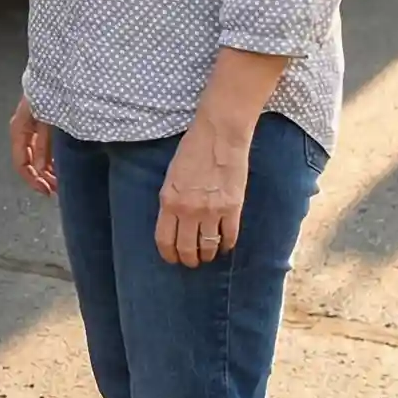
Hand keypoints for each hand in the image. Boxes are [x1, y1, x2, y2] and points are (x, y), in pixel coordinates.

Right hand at [10, 96, 54, 196]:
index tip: (47, 191)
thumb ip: (44, 144)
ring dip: (48, 171)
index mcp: (20, 128)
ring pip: (38, 156)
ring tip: (62, 181)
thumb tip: (42, 168)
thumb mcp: (47, 119)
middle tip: (57, 190)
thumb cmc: (51, 89)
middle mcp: (24, 129)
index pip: (21, 162)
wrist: (58, 67)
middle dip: (43, 178)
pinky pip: (45, 146)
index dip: (32, 180)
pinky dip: (53, 159)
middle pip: (30, 161)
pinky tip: (63, 167)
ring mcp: (34, 126)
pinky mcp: (44, 122)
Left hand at [156, 118, 250, 266]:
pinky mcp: (233, 208)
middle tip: (192, 261)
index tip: (172, 259)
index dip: (168, 254)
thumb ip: (171, 201)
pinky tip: (225, 246)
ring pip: (208, 247)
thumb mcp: (171, 176)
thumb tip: (174, 222)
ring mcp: (212, 211)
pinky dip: (227, 246)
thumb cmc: (192, 150)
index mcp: (169, 201)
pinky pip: (229, 237)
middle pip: (186, 248)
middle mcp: (188, 210)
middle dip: (188, 259)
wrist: (219, 135)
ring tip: (208, 255)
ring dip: (207, 255)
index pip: (164, 239)